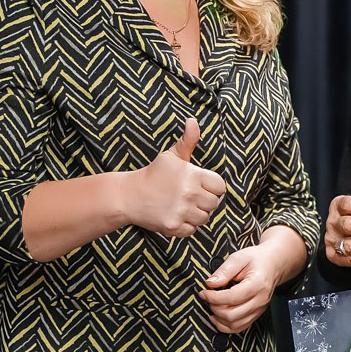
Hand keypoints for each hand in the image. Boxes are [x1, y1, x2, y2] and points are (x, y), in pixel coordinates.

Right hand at [122, 118, 226, 236]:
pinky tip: (175, 215)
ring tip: (182, 206)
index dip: (212, 186)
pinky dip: (186, 226)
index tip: (201, 186)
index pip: (220, 186)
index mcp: (192, 175)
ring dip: (196, 214)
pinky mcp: (174, 226)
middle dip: (205, 201)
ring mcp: (182, 211)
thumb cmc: (154, 174)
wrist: (130, 196)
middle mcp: (189, 193)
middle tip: (190, 197)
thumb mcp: (171, 156)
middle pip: (214, 203)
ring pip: (205, 218)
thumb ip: (187, 141)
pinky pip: (192, 230)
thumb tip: (192, 121)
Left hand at [198, 243, 282, 334]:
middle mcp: (260, 300)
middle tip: (208, 298)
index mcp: (257, 284)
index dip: (213, 297)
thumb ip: (224, 271)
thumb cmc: (257, 260)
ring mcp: (259, 309)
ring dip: (219, 319)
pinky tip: (218, 317)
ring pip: (235, 324)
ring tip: (212, 306)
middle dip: (215, 308)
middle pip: (232, 314)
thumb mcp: (239, 258)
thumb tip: (210, 283)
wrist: (272, 264)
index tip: (204, 292)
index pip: (232, 297)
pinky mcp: (256, 314)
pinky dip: (226, 326)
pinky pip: (239, 327)